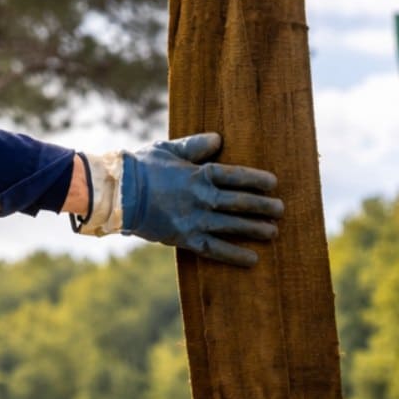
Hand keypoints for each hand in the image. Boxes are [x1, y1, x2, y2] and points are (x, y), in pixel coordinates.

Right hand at [121, 133, 282, 266]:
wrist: (117, 194)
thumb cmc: (141, 168)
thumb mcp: (168, 149)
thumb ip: (195, 146)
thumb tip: (219, 139)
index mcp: (198, 173)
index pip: (236, 176)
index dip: (257, 180)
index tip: (273, 184)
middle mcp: (202, 197)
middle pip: (240, 202)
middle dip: (263, 206)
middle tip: (280, 210)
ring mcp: (195, 219)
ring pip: (233, 225)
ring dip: (255, 229)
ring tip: (274, 232)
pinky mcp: (185, 238)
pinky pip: (215, 248)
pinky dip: (235, 254)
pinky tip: (252, 259)